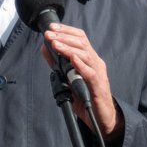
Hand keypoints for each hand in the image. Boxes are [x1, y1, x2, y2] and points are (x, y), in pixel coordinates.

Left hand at [42, 23, 121, 138]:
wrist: (102, 118)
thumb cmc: (86, 98)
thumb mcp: (68, 79)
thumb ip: (58, 64)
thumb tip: (45, 49)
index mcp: (89, 59)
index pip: (80, 38)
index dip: (66, 30)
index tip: (52, 27)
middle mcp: (95, 63)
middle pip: (82, 43)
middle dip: (64, 36)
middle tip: (49, 34)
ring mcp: (99, 74)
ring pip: (85, 55)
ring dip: (68, 48)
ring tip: (55, 44)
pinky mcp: (99, 86)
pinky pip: (90, 73)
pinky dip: (81, 64)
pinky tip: (72, 58)